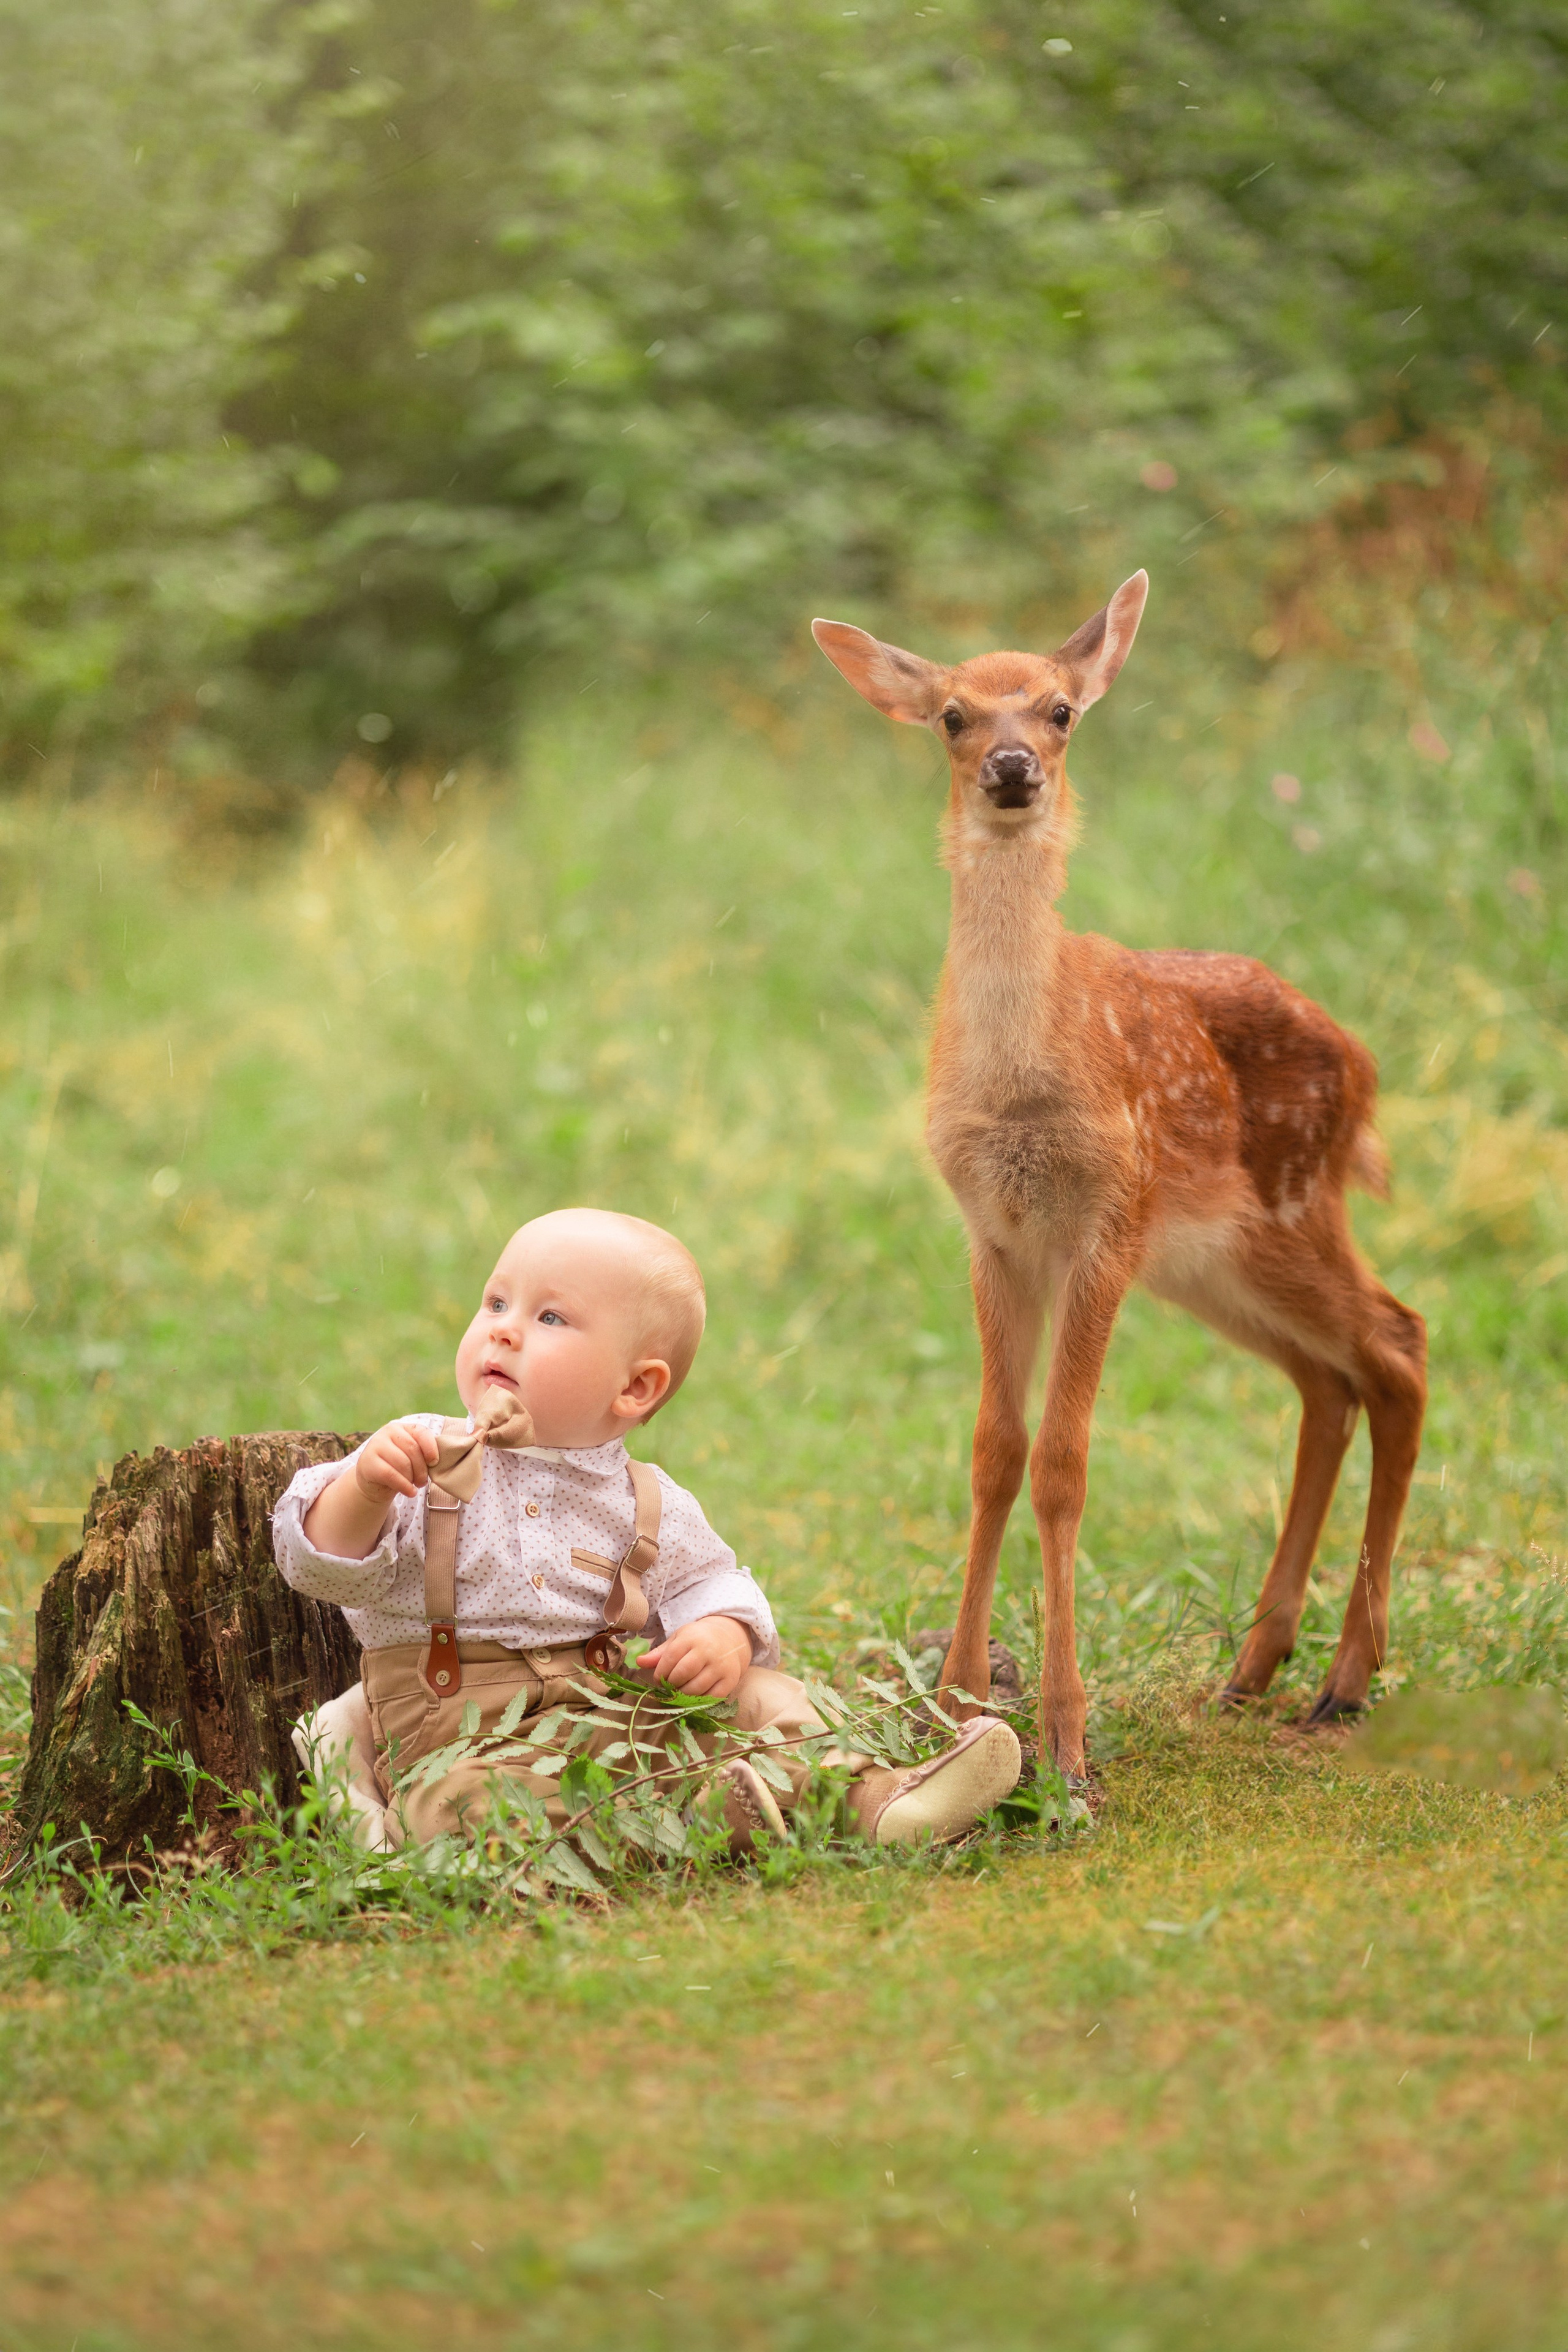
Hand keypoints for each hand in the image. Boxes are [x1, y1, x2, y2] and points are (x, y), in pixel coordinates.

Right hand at [303, 1419, 437, 1559]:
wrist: (372, 1480)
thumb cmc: (397, 1467)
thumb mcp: (410, 1456)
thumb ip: (422, 1453)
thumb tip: (438, 1461)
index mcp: (402, 1428)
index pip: (421, 1432)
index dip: (431, 1448)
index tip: (435, 1463)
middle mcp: (388, 1432)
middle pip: (413, 1449)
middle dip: (422, 1469)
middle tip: (423, 1482)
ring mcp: (376, 1445)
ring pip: (403, 1463)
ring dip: (412, 1478)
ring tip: (414, 1486)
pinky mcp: (368, 1462)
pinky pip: (391, 1475)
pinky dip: (404, 1486)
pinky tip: (409, 1492)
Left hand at [635, 1615, 752, 1699]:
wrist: (730, 1639)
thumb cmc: (698, 1640)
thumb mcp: (678, 1640)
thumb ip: (659, 1653)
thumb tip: (639, 1662)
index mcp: (691, 1638)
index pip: (670, 1659)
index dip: (660, 1673)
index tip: (658, 1679)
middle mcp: (708, 1651)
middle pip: (682, 1674)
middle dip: (670, 1685)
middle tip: (668, 1687)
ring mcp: (720, 1666)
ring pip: (696, 1689)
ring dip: (682, 1695)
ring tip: (679, 1691)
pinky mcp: (730, 1680)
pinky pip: (711, 1697)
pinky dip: (699, 1701)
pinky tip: (694, 1696)